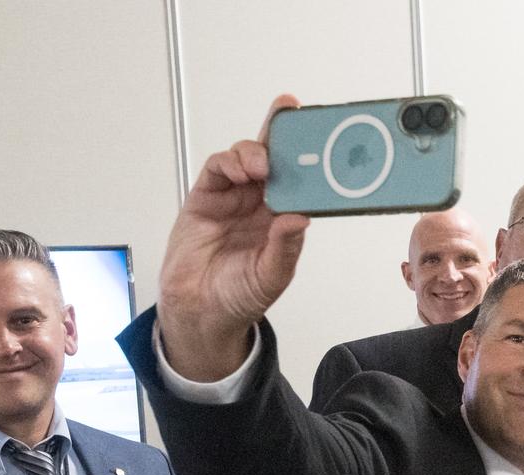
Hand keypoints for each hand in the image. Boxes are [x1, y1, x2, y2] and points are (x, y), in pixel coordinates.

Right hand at [157, 94, 311, 380]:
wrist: (199, 311)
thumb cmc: (239, 295)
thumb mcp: (272, 276)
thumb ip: (285, 247)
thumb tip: (301, 218)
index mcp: (283, 218)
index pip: (302, 180)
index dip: (311, 157)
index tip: (324, 136)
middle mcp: (260, 203)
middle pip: (274, 157)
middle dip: (282, 131)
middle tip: (290, 114)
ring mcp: (233, 197)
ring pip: (246, 157)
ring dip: (256, 152)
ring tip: (262, 165)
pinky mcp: (205, 197)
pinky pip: (218, 170)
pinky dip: (229, 163)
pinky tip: (240, 170)